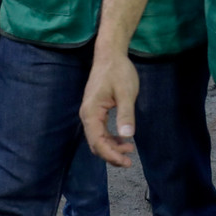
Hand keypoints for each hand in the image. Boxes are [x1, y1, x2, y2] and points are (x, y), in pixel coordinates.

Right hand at [80, 46, 142, 166]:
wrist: (110, 55)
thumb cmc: (118, 71)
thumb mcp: (126, 93)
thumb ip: (126, 114)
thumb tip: (127, 135)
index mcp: (91, 112)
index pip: (97, 141)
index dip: (110, 155)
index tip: (126, 161)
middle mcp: (87, 115)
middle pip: (95, 143)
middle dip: (111, 155)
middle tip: (129, 161)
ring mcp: (90, 113)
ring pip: (97, 138)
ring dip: (111, 147)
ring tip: (129, 150)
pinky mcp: (95, 110)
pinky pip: (100, 130)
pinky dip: (110, 138)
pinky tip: (123, 139)